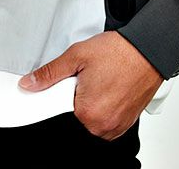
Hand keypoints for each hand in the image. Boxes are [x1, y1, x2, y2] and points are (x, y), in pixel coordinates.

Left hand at [17, 30, 163, 140]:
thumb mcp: (77, 55)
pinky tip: (109, 87)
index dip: (59, 92)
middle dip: (75, 96)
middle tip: (86, 77)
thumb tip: (30, 83)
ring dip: (90, 102)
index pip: (58, 111)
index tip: (66, 83)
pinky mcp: (126, 124)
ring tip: (100, 80)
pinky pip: (106, 120)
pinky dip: (104, 106)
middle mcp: (103, 126)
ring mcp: (116, 127)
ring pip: (91, 119)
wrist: (148, 50)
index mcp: (87, 113)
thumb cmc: (119, 52)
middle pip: (75, 115)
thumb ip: (50, 73)